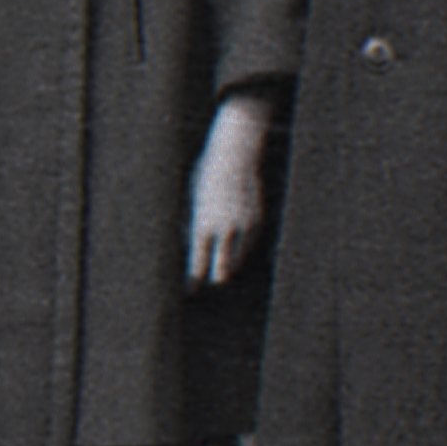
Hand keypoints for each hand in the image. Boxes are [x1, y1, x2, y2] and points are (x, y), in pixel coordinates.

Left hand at [185, 94, 277, 286]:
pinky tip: (234, 248)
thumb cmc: (205, 176)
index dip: (193, 281)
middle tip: (208, 282)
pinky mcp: (256, 219)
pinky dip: (240, 248)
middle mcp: (225, 229)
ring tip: (222, 268)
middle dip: (214, 278)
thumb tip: (192, 247)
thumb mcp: (192, 201)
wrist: (234, 155)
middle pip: (222, 269)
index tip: (190, 290)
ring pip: (238, 259)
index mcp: (203, 226)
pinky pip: (248, 243)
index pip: (198, 264)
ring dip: (229, 264)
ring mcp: (243, 226)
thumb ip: (192, 226)